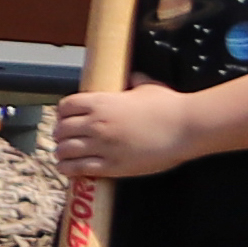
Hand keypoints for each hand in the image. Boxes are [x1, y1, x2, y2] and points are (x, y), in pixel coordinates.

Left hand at [50, 80, 208, 182]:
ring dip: (61, 153)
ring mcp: (103, 146)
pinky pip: (80, 168)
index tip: (65, 119)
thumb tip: (134, 77)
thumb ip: (135, 82)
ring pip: (66, 150)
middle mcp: (96, 123)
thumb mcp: (148, 87)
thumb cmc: (170, 106)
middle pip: (61, 130)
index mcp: (101, 102)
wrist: (187, 127)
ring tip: (62, 155)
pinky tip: (66, 169)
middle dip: (60, 134)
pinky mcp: (113, 165)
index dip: (63, 114)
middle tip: (63, 139)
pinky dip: (68, 169)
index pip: (65, 107)